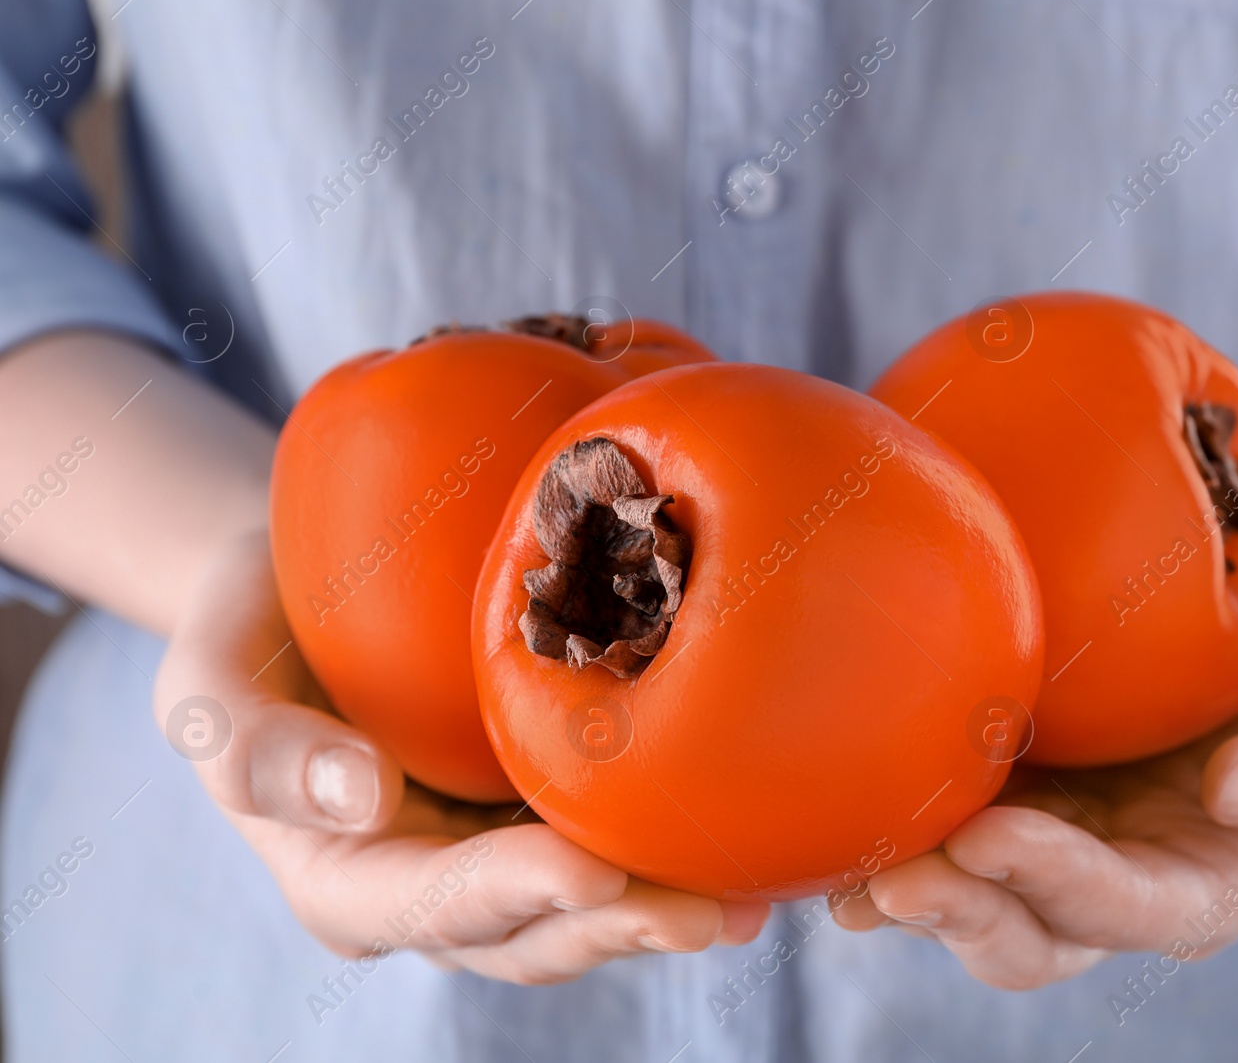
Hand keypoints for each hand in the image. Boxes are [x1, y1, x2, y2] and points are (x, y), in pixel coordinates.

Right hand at [153, 529, 767, 982]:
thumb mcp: (210, 678)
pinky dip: (673, 848)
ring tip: (750, 896)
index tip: (592, 874)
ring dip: (666, 905)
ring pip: (588, 907)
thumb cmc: (248, 625)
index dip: (515, 897)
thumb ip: (255, 748)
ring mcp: (496, 852)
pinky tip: (744, 838)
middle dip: (619, 925)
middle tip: (708, 910)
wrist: (303, 583)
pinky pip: (614, 840)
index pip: (436, 905)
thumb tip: (360, 801)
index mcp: (347, 878)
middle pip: (532, 931)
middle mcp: (431, 886)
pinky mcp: (544, 807)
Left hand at [836, 535, 1237, 989]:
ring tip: (841, 859)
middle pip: (1029, 928)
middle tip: (897, 880)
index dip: (1067, 890)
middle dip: (963, 914)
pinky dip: (872, 816)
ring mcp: (1045, 817)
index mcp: (1206, 872)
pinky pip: (925, 807)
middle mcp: (1112, 863)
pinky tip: (819, 794)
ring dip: (900, 882)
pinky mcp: (992, 764)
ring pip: (961, 886)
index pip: (1137, 909)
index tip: (999, 841)